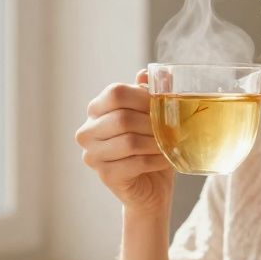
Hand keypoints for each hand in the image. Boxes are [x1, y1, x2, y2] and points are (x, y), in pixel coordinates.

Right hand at [75, 70, 174, 214]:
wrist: (152, 185)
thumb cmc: (150, 146)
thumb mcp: (152, 116)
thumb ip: (149, 93)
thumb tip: (146, 74)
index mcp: (96, 109)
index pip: (116, 93)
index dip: (143, 97)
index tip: (163, 104)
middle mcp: (87, 131)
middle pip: (122, 118)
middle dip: (152, 123)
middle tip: (173, 128)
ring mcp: (92, 155)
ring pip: (129, 142)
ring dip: (156, 143)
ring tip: (171, 144)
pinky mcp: (105, 175)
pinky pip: (135, 163)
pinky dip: (156, 160)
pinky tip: (167, 159)